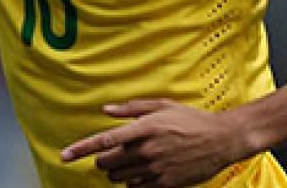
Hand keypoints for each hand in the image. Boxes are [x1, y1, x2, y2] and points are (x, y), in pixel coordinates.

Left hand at [61, 99, 244, 186]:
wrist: (222, 140)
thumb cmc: (192, 120)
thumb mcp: (162, 106)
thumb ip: (132, 109)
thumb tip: (106, 111)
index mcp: (144, 128)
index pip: (104, 141)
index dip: (80, 149)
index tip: (64, 155)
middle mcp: (146, 150)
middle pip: (106, 163)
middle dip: (105, 160)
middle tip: (115, 154)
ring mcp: (155, 169)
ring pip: (119, 178)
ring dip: (118, 171)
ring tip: (134, 160)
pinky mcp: (165, 184)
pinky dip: (134, 182)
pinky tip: (145, 172)